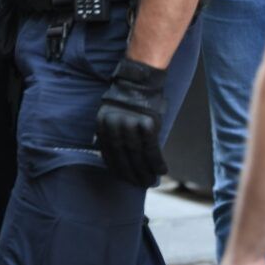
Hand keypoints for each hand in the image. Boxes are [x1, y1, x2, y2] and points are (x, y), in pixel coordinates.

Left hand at [95, 57, 167, 187]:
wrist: (141, 80)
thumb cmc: (128, 99)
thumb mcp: (112, 114)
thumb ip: (111, 132)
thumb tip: (111, 155)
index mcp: (103, 124)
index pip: (108, 153)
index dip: (117, 169)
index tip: (124, 179)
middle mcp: (115, 125)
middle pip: (123, 156)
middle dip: (131, 174)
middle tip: (140, 184)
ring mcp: (130, 124)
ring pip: (138, 155)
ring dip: (145, 172)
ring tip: (150, 181)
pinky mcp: (147, 123)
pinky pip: (152, 148)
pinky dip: (156, 161)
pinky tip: (160, 170)